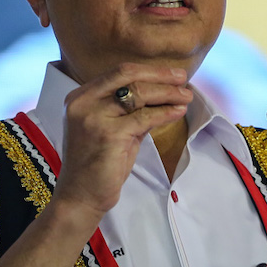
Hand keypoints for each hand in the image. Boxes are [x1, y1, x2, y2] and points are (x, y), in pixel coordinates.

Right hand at [52, 63, 190, 217]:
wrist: (80, 196)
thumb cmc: (98, 163)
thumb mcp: (112, 129)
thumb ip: (131, 110)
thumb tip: (165, 93)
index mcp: (81, 97)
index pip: (118, 72)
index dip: (149, 70)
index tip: (172, 73)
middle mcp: (83, 102)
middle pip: (128, 76)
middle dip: (160, 75)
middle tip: (183, 78)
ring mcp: (94, 117)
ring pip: (138, 94)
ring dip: (167, 93)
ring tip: (186, 96)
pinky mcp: (108, 134)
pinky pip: (144, 117)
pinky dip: (165, 112)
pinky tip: (178, 112)